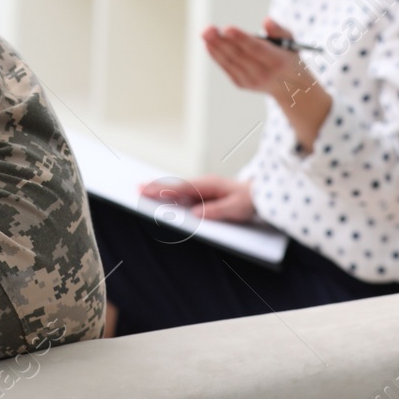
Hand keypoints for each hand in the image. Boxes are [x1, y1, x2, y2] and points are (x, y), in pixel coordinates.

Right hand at [139, 175, 255, 223]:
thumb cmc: (250, 201)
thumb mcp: (236, 208)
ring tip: (142, 191)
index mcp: (209, 184)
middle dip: (156, 186)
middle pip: (175, 186)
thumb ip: (216, 210)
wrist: (262, 195)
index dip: (163, 190)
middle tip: (136, 187)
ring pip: (178, 189)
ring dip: (160, 190)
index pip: (181, 188)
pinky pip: (184, 194)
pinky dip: (170, 195)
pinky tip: (160, 198)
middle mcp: (203, 184)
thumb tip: (195, 214)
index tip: (147, 190)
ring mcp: (203, 188)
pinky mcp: (204, 195)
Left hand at [202, 17, 311, 100]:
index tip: (227, 28)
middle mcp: (264, 73)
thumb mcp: (289, 41)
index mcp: (278, 61)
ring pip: (231, 62)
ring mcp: (252, 80)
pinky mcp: (242, 83)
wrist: (289, 86)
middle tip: (208, 29)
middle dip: (222, 41)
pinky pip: (227, 68)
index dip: (241, 39)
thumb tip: (266, 20)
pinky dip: (217, 56)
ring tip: (206, 33)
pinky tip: (209, 44)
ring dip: (216, 47)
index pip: (257, 49)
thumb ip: (278, 30)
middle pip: (240, 55)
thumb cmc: (287, 56)